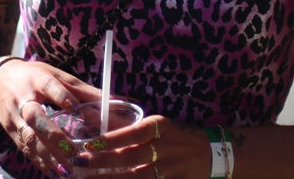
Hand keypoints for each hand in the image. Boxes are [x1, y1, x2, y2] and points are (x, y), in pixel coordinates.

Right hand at [0, 59, 102, 175]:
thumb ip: (84, 91)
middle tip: (73, 151)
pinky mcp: (11, 131)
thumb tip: (119, 101)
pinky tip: (55, 174)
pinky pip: (25, 149)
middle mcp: (23, 98)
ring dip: (48, 156)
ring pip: (29, 138)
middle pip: (35, 116)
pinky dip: (40, 163)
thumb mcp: (56, 75)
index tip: (74, 107)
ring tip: (67, 171)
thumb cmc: (34, 77)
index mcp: (37, 79)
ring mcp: (15, 117)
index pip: (48, 86)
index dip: (60, 96)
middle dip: (53, 135)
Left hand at [78, 115, 211, 178]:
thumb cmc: (175, 136)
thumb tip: (94, 123)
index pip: (132, 133)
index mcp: (160, 128)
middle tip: (80, 163)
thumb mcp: (156, 126)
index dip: (111, 139)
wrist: (212, 154)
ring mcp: (172, 171)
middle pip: (132, 158)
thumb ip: (129, 128)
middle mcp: (166, 149)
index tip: (89, 144)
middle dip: (104, 162)